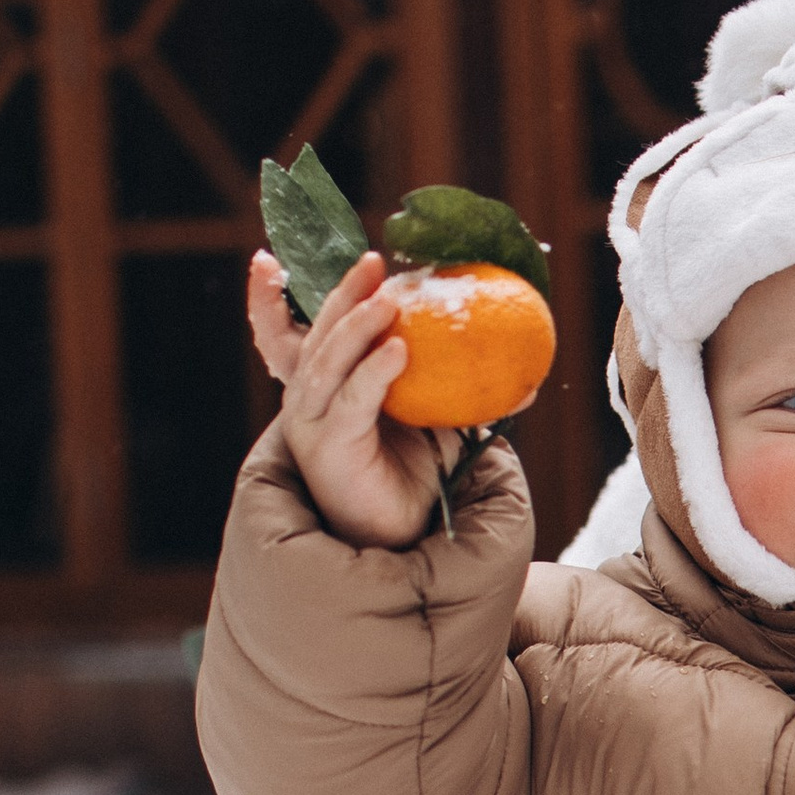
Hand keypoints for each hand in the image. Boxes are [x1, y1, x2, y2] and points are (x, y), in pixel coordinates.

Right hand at [262, 248, 454, 549]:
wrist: (402, 534)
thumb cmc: (415, 475)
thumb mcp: (435, 423)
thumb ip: (462, 395)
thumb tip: (528, 382)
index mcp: (323, 387)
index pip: (285, 334)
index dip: (266, 300)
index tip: (266, 259)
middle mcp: (308, 401)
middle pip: (316, 336)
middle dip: (341, 294)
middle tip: (371, 261)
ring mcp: (312, 424)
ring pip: (327, 363)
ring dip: (356, 326)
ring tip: (390, 300)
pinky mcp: (329, 448)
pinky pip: (352, 401)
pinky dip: (373, 372)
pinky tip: (397, 350)